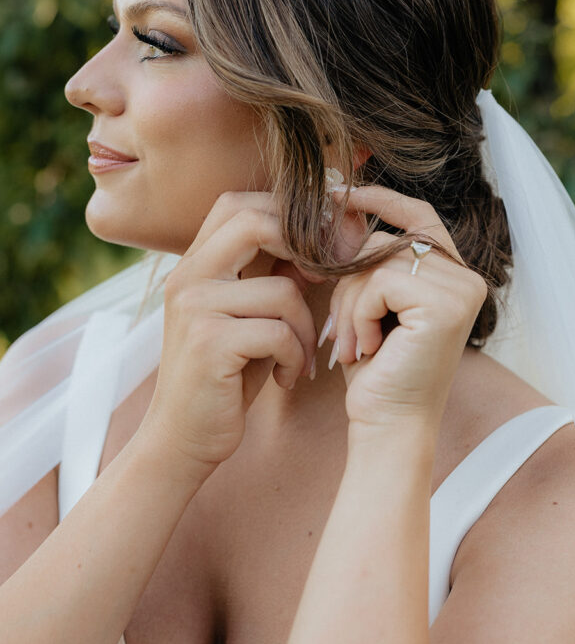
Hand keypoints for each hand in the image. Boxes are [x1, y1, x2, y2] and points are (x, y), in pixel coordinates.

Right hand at [140, 190, 330, 481]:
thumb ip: (271, 274)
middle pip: (256, 222)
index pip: (240, 203)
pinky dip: (296, 358)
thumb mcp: (247, 315)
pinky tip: (288, 378)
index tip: (324, 247)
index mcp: (194, 263)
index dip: (289, 214)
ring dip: (306, 330)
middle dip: (305, 249)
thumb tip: (323, 236)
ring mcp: (195, 307)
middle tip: (326, 283)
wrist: (180, 440)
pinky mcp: (209, 343)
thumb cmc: (224, 375)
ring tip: (300, 358)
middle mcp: (188, 276)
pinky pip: (279, 332)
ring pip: (283, 291)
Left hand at [322, 185, 487, 434]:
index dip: (380, 199)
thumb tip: (339, 206)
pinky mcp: (446, 305)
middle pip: (386, 242)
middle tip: (343, 332)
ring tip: (354, 345)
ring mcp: (461, 290)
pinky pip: (378, 282)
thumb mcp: (371, 305)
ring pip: (377, 262)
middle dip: (348, 282)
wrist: (386, 425)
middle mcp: (467, 279)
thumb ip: (369, 262)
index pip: (418, 216)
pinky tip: (368, 349)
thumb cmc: (376, 370)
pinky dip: (358, 315)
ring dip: (349, 304)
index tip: (339, 195)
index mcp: (454, 276)